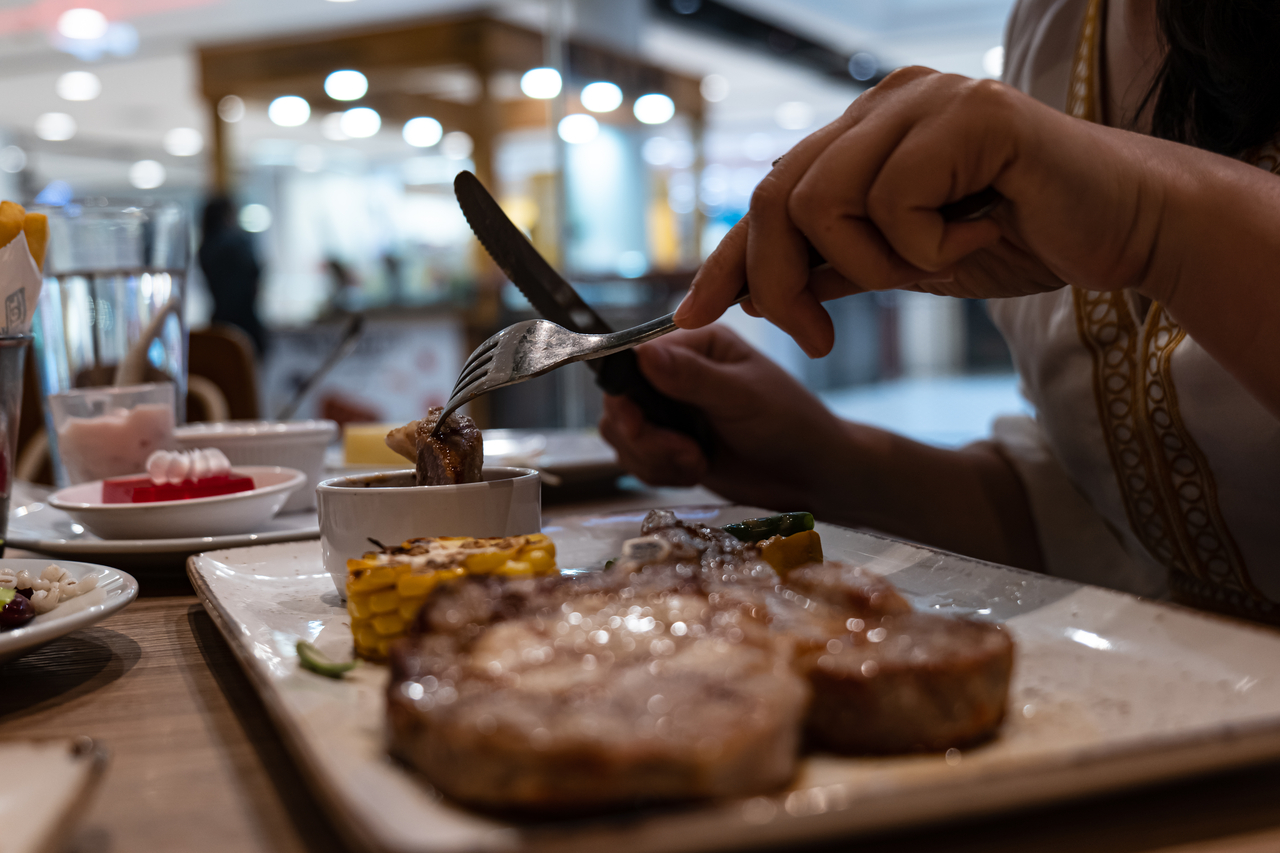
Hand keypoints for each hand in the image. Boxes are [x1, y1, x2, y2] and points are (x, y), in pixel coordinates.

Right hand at [598, 326, 849, 511]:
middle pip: (619, 402)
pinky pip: (636, 460)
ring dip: (653, 459)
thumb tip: (642, 353)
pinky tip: (695, 472)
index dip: (625, 393)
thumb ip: (692, 377)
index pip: (633, 359)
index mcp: (696, 345)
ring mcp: (670, 412)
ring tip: (696, 463)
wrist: (812, 475)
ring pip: (623, 436)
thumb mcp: (742, 397)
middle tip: (683, 453)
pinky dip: (659, 473)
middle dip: (643, 437)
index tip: (638, 422)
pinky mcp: (669, 446)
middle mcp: (675, 373)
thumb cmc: (790, 424)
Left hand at [676, 67, 1166, 355]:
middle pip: (775, 194)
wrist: (1122, 231)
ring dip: (871, 263)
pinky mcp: (970, 111)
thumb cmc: (1019, 239)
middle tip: (816, 337)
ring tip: (933, 263)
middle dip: (782, 281)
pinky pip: (895, 200)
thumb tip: (756, 290)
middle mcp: (885, 104)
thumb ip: (837, 267)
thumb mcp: (907, 265)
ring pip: (823, 199)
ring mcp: (924, 99)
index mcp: (865, 132)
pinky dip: (928, 245)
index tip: (694, 315)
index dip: (726, 258)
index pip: (769, 194)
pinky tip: (981, 230)